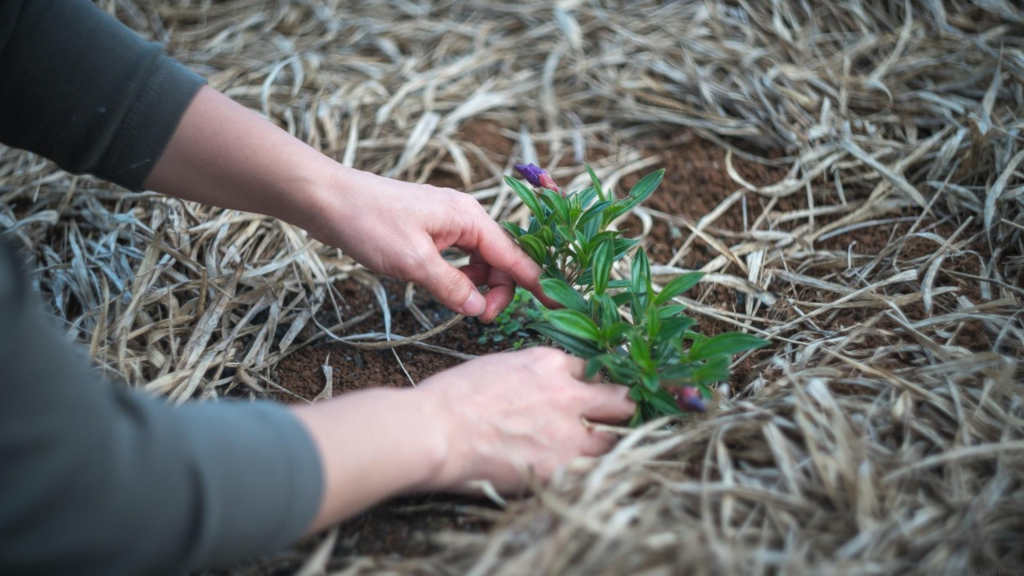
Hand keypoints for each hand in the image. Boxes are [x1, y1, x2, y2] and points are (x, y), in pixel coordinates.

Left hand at [144, 87, 541, 321]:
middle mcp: (465, 216)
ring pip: (479, 259)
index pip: (513, 256)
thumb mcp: (414, 262)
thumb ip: (452, 287)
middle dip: (499, 290)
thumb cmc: (370, 224)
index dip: (534, 284)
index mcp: (470, 218)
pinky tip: (447, 290)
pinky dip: (460, 276)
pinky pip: (459, 256)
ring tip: (463, 307)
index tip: (554, 308)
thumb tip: (479, 309)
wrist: (328, 199)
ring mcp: (447, 222)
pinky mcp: (430, 229)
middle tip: (480, 318)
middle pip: (500, 259)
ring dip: (478, 285)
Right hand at [416, 347, 634, 491]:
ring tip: (595, 454)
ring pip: (614, 438)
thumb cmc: (452, 398)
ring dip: (606, 445)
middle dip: (619, 409)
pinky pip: (593, 472)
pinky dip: (588, 474)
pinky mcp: (562, 467)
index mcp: (549, 363)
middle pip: (619, 399)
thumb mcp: (498, 367)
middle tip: (613, 421)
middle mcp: (568, 393)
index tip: (590, 396)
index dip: (591, 384)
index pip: (592, 369)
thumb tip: (541, 390)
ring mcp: (569, 432)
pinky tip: (577, 477)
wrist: (435, 431)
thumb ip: (531, 376)